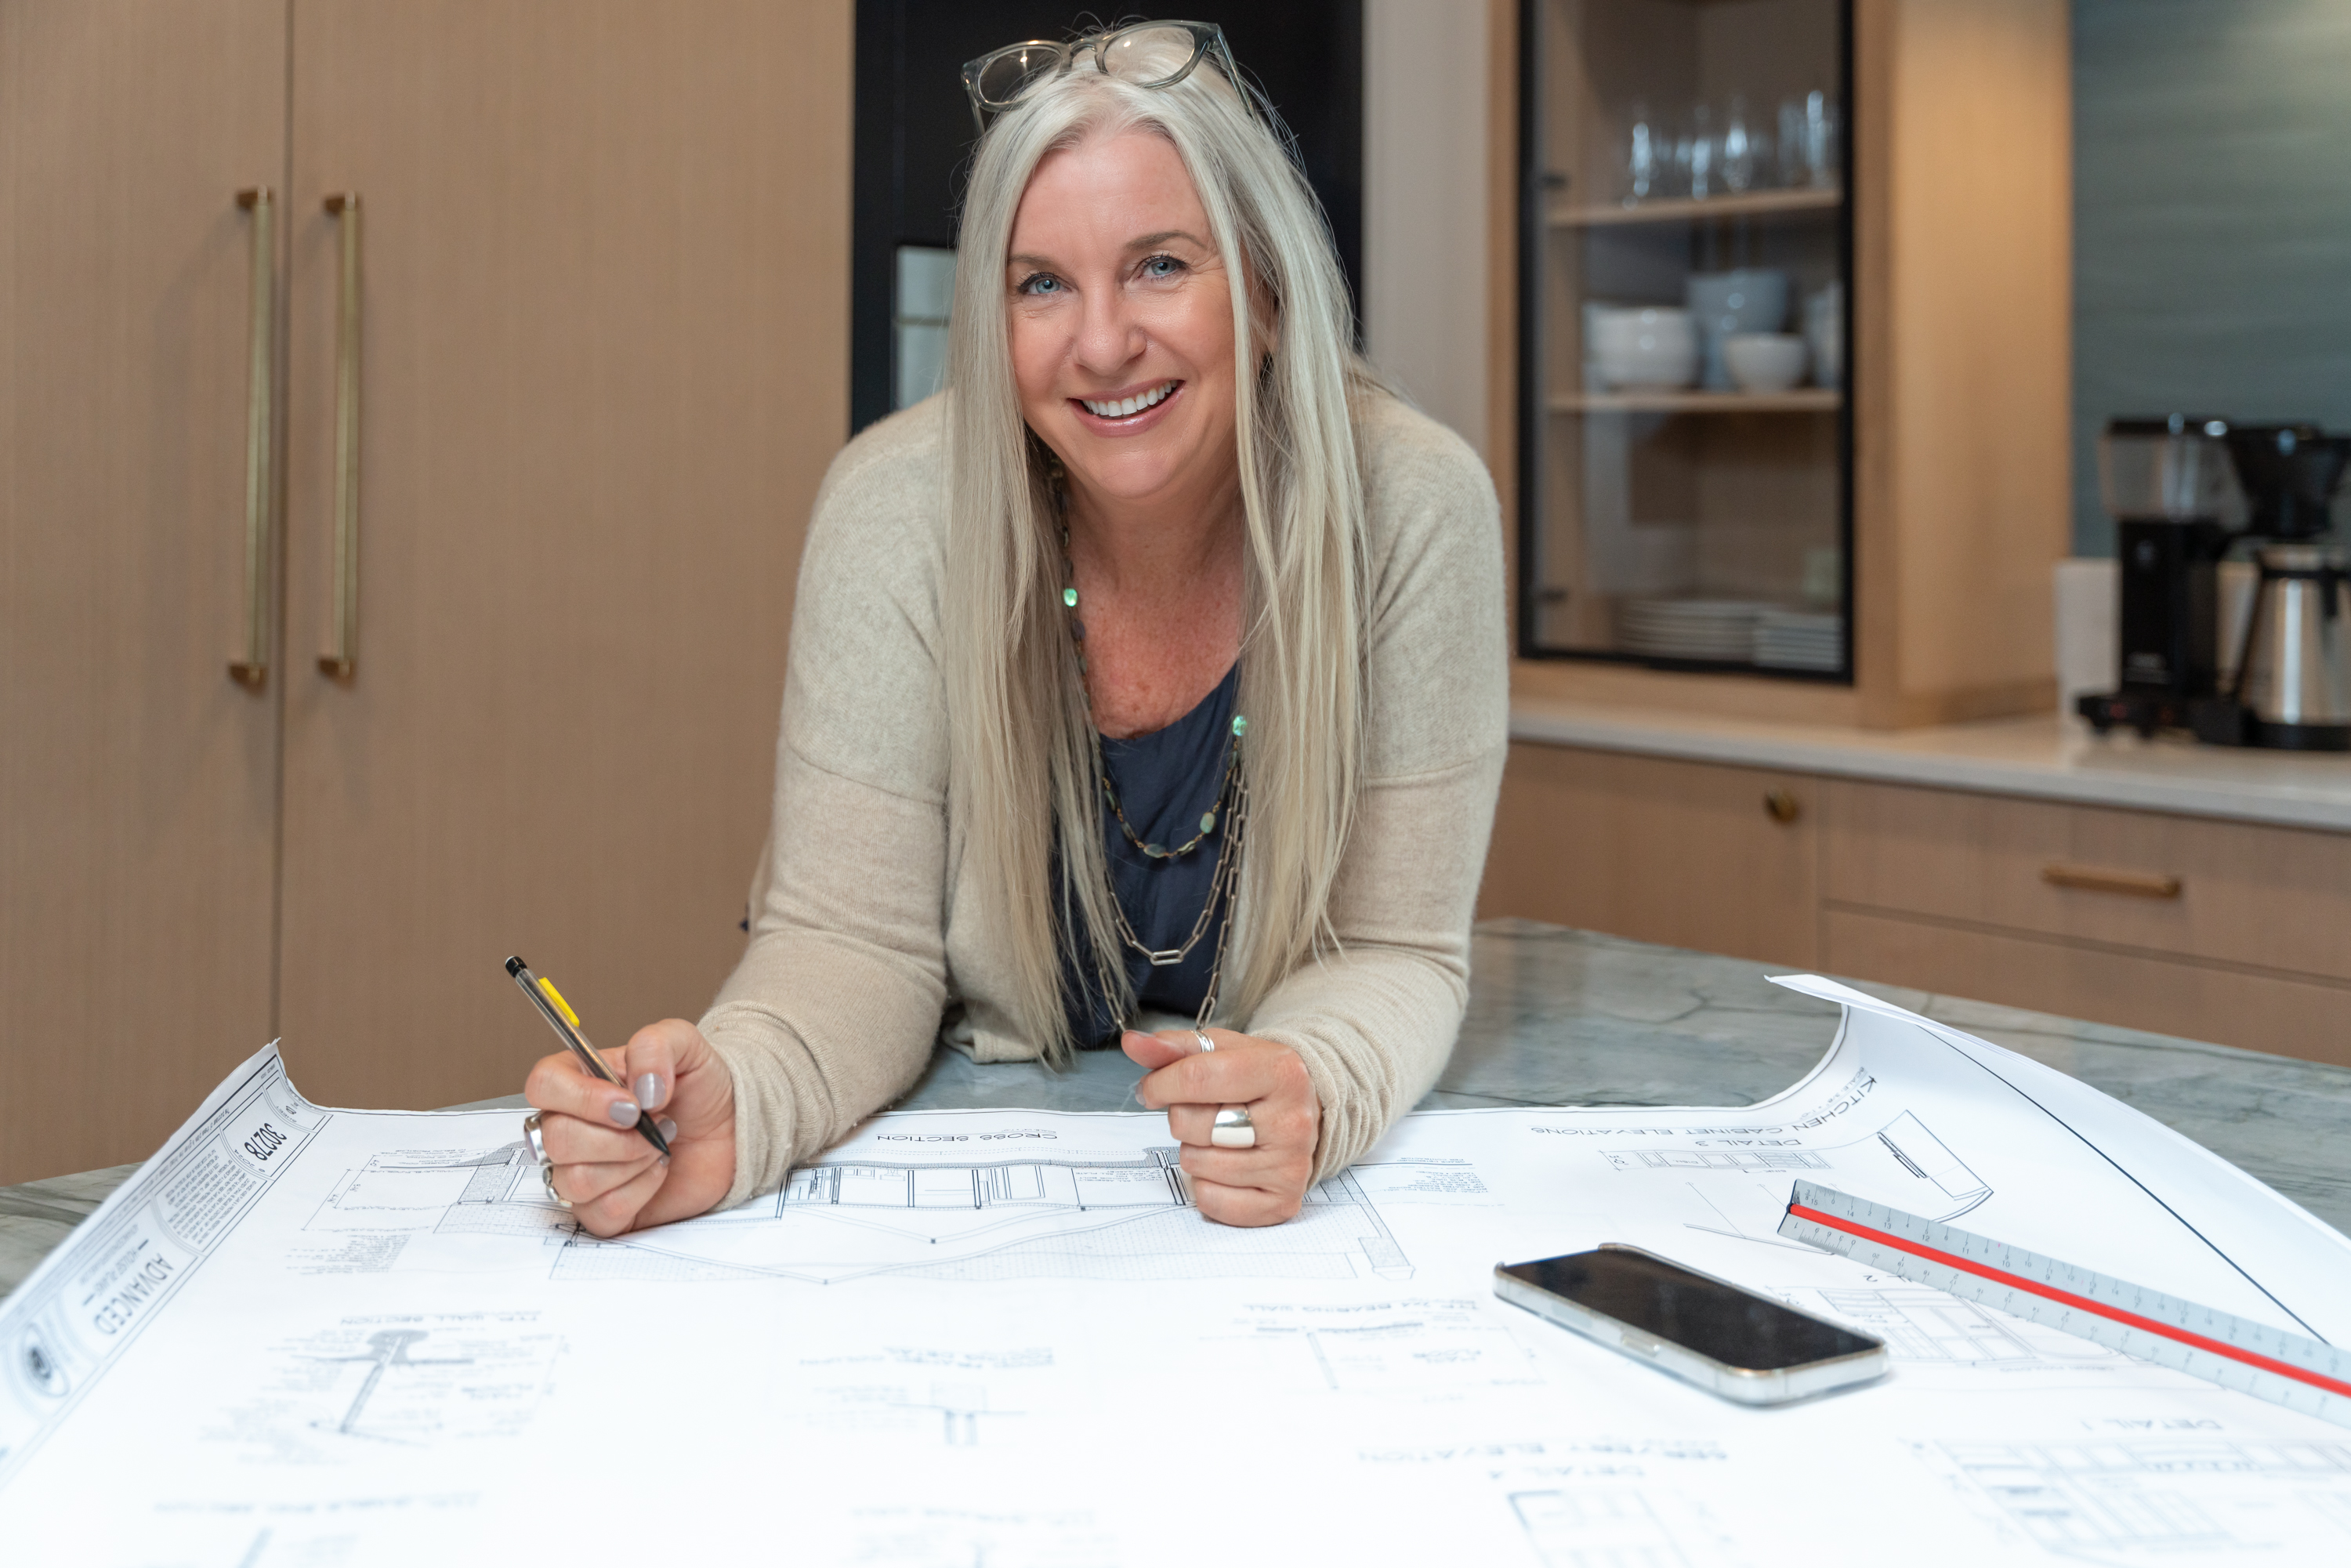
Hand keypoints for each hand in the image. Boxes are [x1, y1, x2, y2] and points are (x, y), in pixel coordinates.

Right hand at [523, 1018, 736, 1237]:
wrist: (730, 1127)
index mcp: (577, 1080)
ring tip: (659, 1145)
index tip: (630, 1104)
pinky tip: (658, 1171)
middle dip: (620, 1137)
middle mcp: (569, 1126)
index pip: (543, 1085)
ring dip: (632, 1163)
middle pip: (557, 1139)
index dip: (583, 1098)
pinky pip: (602, 1213)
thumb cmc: (698, 1087)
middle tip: (658, 1125)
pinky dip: (640, 1192)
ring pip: (576, 1180)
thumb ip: (655, 1045)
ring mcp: (581, 1171)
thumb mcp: (685, 1044)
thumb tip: (640, 1087)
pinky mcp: (602, 1209)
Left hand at [1123, 1027, 1319, 1226]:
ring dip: (1195, 1151)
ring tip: (1219, 1139)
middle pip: (1192, 1124)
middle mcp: (1292, 1121)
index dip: (1160, 1084)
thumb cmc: (1257, 1081)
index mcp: (1281, 1072)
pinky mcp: (1281, 1203)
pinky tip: (1226, 1168)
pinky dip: (1206, 1186)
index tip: (1152, 1088)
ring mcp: (1289, 1166)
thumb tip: (1133, 1043)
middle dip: (1182, 1118)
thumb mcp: (1222, 1051)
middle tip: (1203, 1113)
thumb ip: (1174, 1047)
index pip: (1197, 1078)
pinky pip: (1211, 1200)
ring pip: (1198, 1164)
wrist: (1307, 1115)